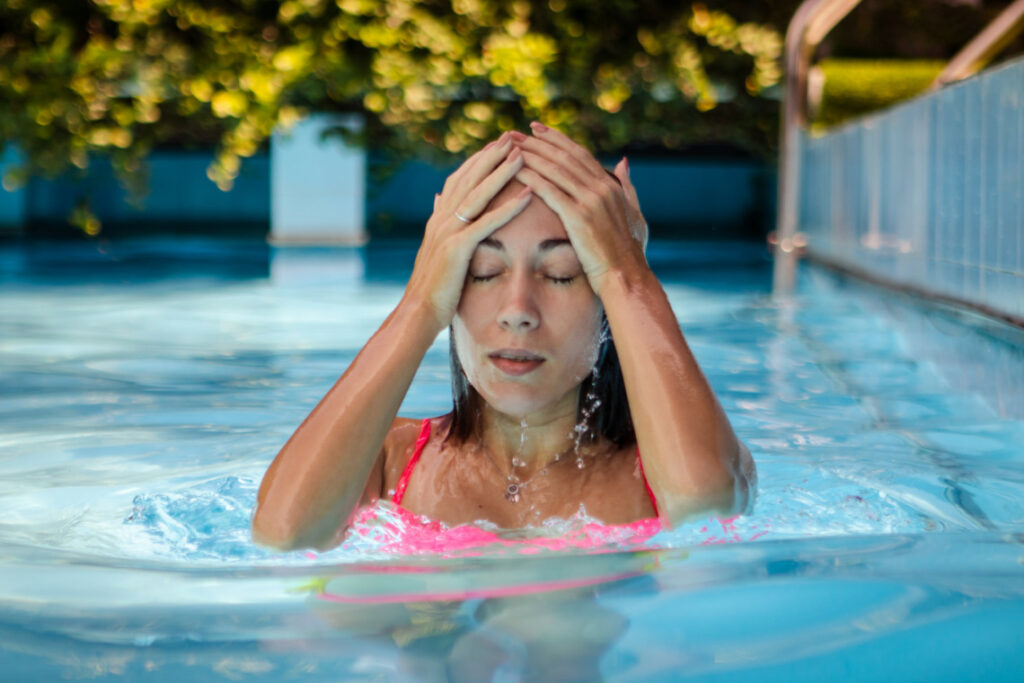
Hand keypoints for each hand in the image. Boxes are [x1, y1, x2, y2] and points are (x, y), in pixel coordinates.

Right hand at [406, 133, 532, 330]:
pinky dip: (507, 207)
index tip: (497, 144)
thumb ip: (440, 221)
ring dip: (501, 173)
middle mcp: (441, 219)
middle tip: (512, 137)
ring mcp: (448, 232)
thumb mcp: (434, 248)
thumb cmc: (431, 286)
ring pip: (477, 194)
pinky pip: (486, 222)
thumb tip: (439, 199)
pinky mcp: (457, 248)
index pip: (459, 179)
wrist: (419, 311)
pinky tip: (527, 195)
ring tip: (522, 156)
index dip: (478, 160)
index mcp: (438, 218)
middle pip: (469, 178)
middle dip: (490, 156)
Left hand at [511, 123, 647, 297]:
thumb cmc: (629, 253)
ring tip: (508, 147)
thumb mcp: (634, 214)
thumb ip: (627, 187)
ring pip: (556, 169)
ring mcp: (591, 201)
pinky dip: (531, 178)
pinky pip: (550, 191)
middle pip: (564, 157)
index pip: (579, 154)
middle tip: (513, 134)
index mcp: (611, 186)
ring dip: (530, 155)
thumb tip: (623, 162)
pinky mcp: (579, 217)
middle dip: (537, 142)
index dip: (556, 140)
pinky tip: (515, 171)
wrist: (626, 276)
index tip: (536, 130)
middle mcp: (602, 188)